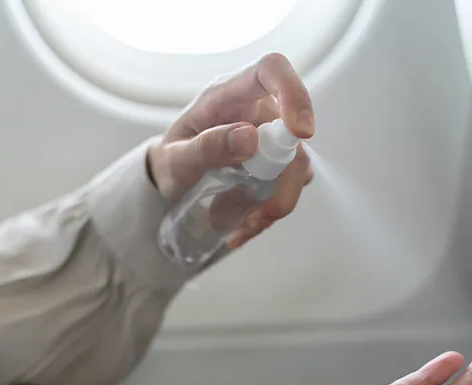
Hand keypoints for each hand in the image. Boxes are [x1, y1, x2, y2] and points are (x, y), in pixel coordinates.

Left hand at [147, 53, 314, 248]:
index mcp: (229, 93)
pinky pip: (290, 183)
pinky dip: (271, 210)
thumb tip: (249, 137)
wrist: (172, 178)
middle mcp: (257, 109)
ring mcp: (271, 134)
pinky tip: (246, 225)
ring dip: (278, 202)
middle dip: (284, 183)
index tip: (301, 132)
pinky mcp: (277, 159)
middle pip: (294, 135)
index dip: (294, 92)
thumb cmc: (170, 160)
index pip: (271, 70)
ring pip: (298, 165)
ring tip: (242, 227)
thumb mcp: (176, 159)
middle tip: (256, 217)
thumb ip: (206, 147)